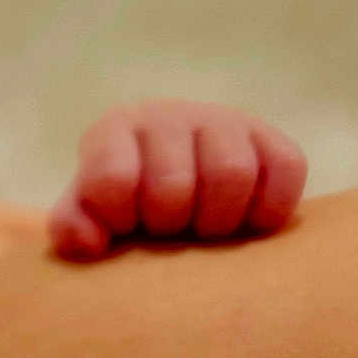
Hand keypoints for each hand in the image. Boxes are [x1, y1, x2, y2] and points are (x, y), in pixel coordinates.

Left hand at [48, 99, 307, 257]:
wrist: (169, 191)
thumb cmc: (120, 209)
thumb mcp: (86, 217)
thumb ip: (71, 226)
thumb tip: (88, 242)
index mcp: (114, 130)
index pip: (114, 180)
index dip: (122, 218)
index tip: (126, 225)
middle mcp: (169, 116)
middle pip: (174, 188)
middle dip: (169, 225)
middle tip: (168, 230)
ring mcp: (224, 121)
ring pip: (232, 175)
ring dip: (217, 221)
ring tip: (203, 228)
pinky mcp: (271, 138)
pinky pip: (286, 170)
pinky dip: (268, 210)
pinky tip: (244, 222)